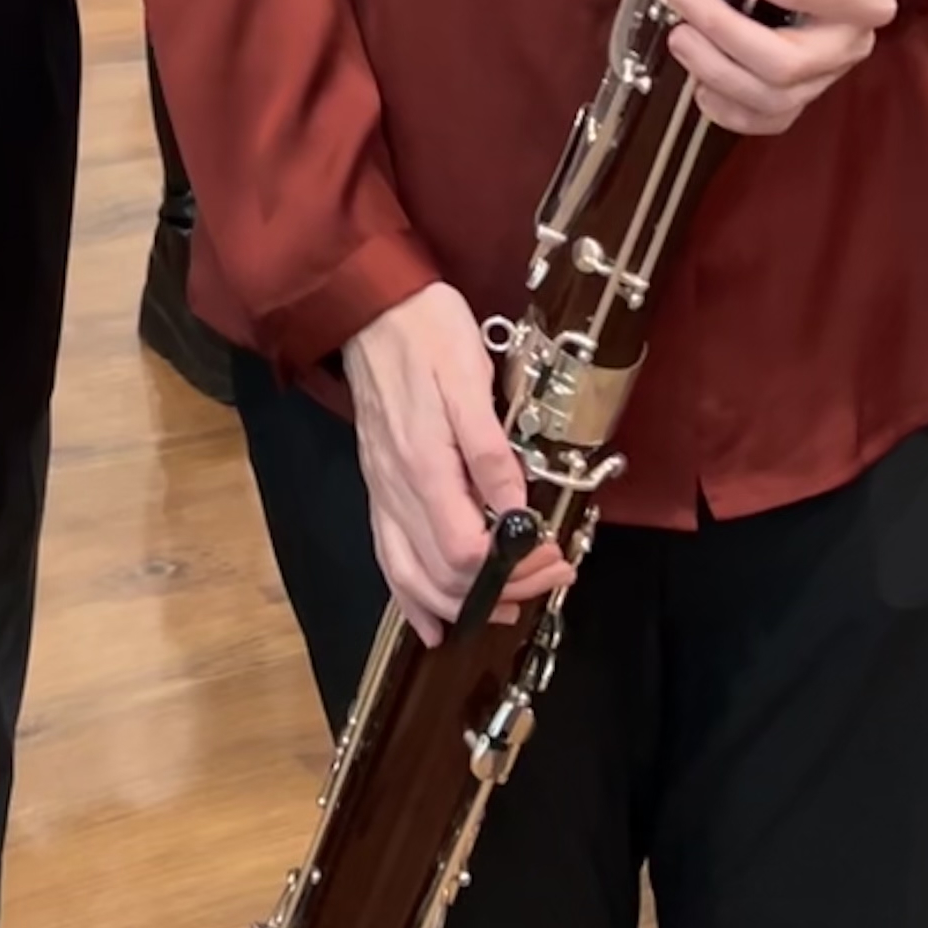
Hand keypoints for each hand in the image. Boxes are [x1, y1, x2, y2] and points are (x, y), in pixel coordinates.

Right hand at [342, 281, 573, 647]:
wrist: (374, 307)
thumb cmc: (429, 334)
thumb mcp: (471, 380)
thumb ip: (490, 451)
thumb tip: (516, 509)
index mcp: (424, 466)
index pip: (466, 552)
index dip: (513, 569)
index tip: (553, 558)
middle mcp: (397, 490)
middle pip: (444, 575)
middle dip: (502, 590)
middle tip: (549, 576)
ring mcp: (383, 492)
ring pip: (412, 577)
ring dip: (460, 604)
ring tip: (503, 609)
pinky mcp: (378, 487)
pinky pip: (388, 558)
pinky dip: (410, 597)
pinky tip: (430, 620)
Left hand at [661, 0, 927, 138]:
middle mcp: (852, 39)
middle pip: (786, 61)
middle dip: (720, 29)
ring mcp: (830, 69)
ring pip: (774, 97)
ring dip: (716, 71)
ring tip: (677, 35)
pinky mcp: (808, 86)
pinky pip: (773, 120)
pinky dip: (731, 112)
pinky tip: (699, 85)